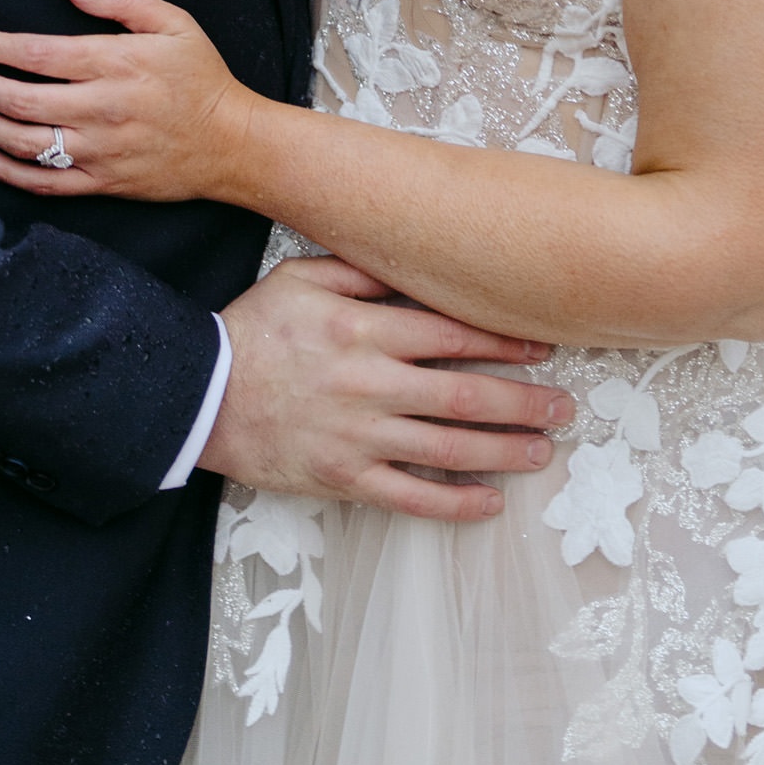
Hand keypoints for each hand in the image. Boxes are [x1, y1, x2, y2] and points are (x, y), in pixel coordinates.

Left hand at [0, 0, 258, 202]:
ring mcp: (98, 151)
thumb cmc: (202, 78)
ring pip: (19, 140)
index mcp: (114, 64)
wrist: (233, 145)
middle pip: (15, 98)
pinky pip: (39, 180)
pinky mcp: (100, 182)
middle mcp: (100, 109)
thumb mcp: (173, 21)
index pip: (32, 53)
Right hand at [202, 256, 573, 522]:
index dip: (505, 341)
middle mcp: (370, 383)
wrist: (199, 395)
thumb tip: (417, 263)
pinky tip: (491, 501)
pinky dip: (455, 502)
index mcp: (364, 329)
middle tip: (564, 406)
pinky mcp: (344, 478)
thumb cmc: (254, 330)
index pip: (452, 334)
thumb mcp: (302, 278)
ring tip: (544, 450)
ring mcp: (360, 436)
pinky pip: (412, 497)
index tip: (543, 345)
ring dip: (505, 450)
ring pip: (449, 447)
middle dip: (523, 401)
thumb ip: (363, 272)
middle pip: (465, 395)